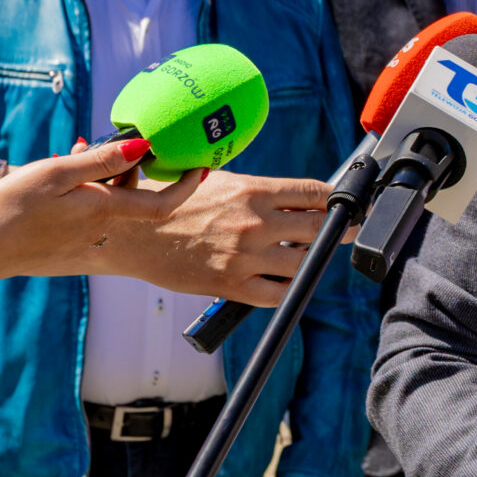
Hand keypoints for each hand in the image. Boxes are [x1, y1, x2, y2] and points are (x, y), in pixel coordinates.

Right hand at [73, 169, 339, 305]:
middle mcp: (254, 222)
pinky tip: (286, 281)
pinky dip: (289, 289)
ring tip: (306, 255)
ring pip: (303, 263)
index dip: (337, 200)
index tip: (346, 204)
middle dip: (338, 229)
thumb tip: (300, 200)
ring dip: (310, 260)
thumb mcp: (221, 182)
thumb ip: (260, 193)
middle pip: (318, 228)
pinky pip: (278, 294)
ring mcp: (244, 256)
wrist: (130, 230)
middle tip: (345, 230)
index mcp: (253, 190)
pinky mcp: (231, 285)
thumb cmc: (176, 201)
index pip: (314, 193)